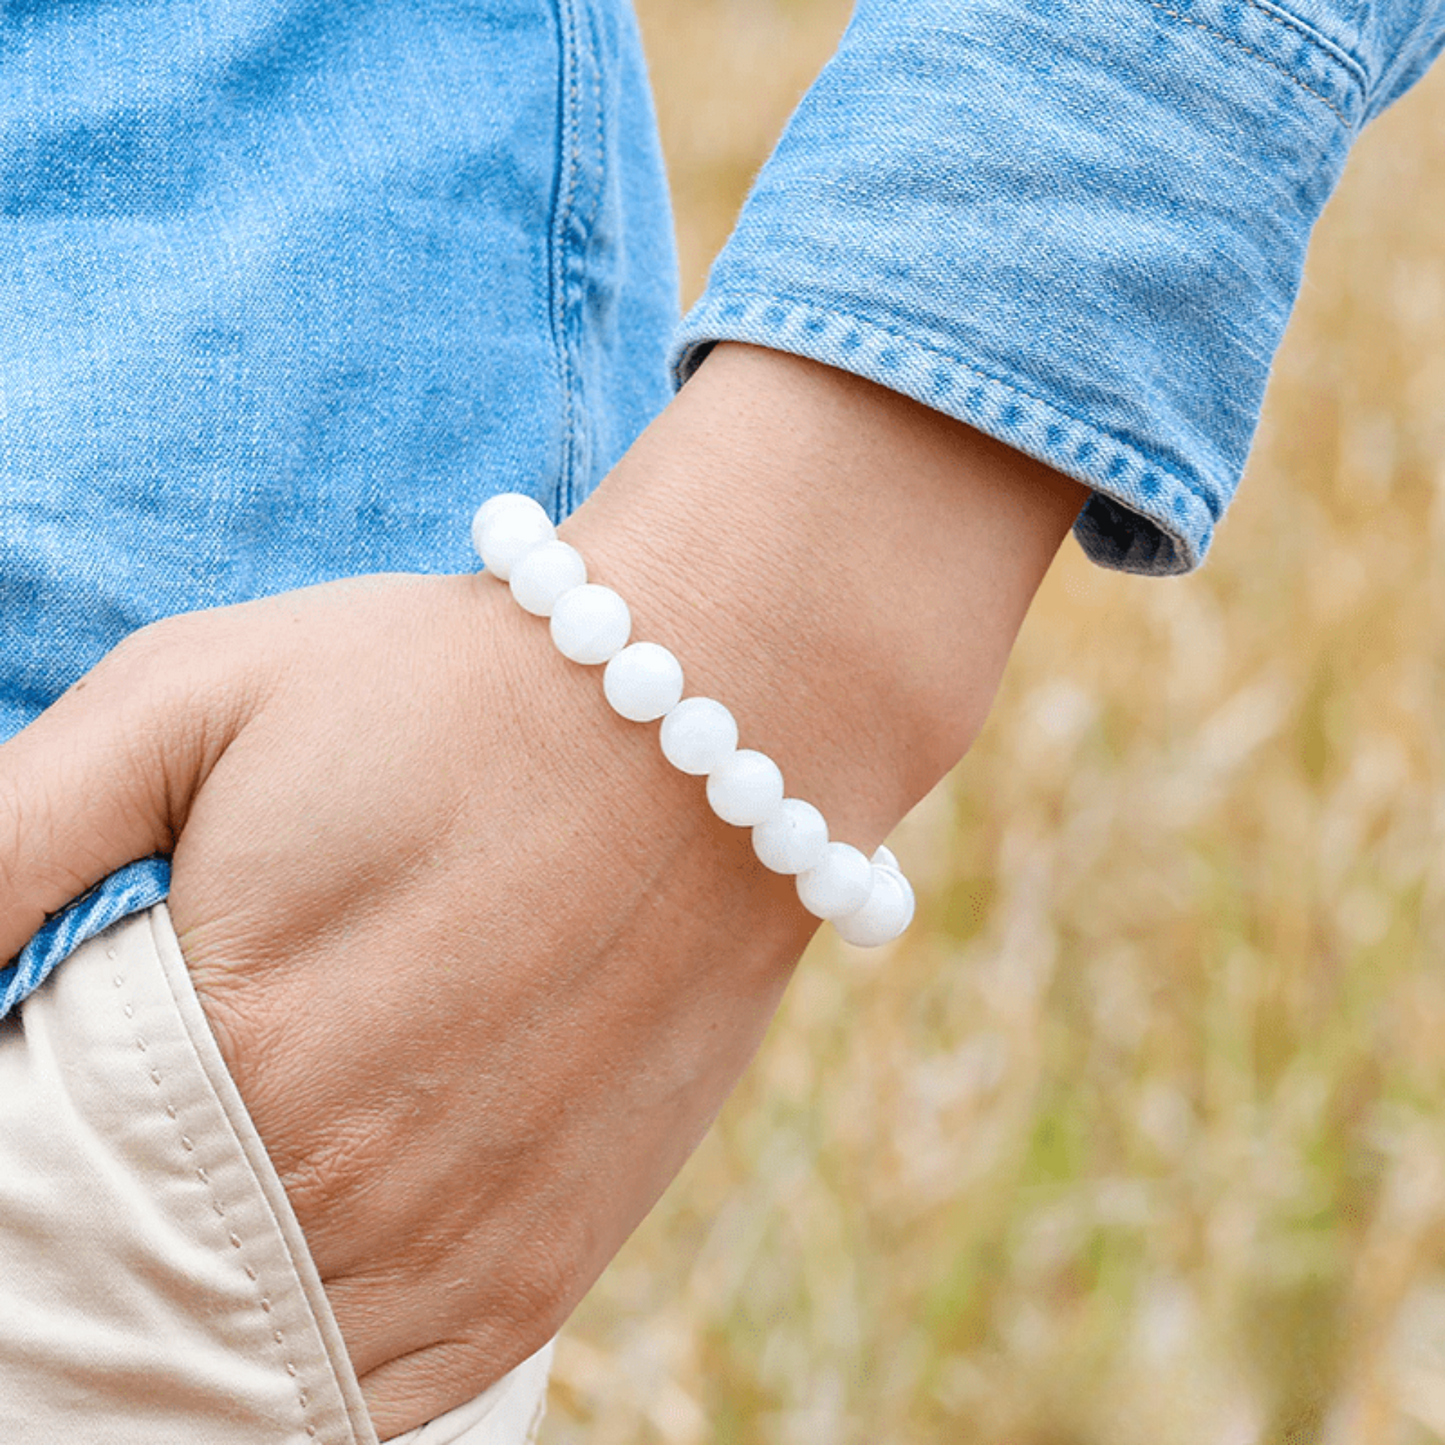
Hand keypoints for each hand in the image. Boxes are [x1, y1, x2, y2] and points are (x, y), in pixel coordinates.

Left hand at [0, 345, 1086, 1435]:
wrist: (712, 726)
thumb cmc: (446, 689)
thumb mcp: (196, 696)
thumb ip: (9, 836)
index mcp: (227, 1048)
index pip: (19, 1202)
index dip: (13, 1163)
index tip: (45, 1095)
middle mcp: (341, 1187)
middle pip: (113, 1303)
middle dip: (69, 1254)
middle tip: (102, 1162)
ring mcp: (456, 1247)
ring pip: (236, 1373)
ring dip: (174, 1326)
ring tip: (177, 1225)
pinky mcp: (544, 1267)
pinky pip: (374, 1404)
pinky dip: (292, 1372)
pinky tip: (279, 1283)